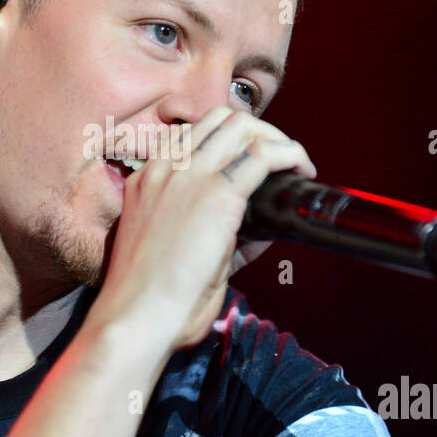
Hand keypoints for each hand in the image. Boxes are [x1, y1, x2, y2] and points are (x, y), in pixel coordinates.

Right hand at [88, 106, 315, 356]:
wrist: (134, 317)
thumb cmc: (147, 302)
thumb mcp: (174, 256)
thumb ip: (215, 239)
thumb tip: (261, 233)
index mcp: (147, 181)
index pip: (192, 133)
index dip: (229, 138)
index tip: (250, 159)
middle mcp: (165, 169)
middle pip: (220, 119)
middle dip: (257, 130)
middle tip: (279, 160)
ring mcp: (189, 177)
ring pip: (242, 126)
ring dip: (276, 139)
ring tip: (295, 164)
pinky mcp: (216, 195)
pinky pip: (262, 155)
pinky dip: (290, 156)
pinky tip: (302, 172)